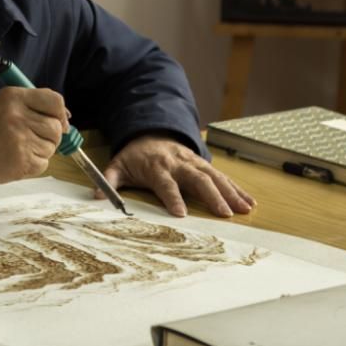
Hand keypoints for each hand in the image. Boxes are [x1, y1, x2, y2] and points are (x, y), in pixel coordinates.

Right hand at [0, 87, 68, 184]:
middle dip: (49, 135)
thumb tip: (66, 117)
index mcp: (15, 97)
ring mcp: (21, 140)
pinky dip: (34, 164)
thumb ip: (34, 104)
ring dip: (40, 150)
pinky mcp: (22, 162)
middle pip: (56, 127)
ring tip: (19, 148)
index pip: (54, 101)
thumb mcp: (5, 103)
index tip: (60, 122)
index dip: (61, 114)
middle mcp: (18, 117)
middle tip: (30, 138)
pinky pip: (44, 163)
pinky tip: (17, 159)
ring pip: (51, 147)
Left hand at [104, 134, 254, 217]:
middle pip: (197, 179)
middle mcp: (178, 162)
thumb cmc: (135, 156)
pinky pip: (221, 175)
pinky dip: (236, 187)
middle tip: (224, 214)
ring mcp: (193, 161)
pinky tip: (249, 201)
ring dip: (230, 193)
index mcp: (157, 166)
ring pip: (214, 176)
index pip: (166, 183)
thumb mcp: (118, 165)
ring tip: (244, 210)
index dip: (173, 198)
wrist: (150, 131)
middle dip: (212, 196)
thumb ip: (109, 180)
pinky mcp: (203, 163)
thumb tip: (96, 196)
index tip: (181, 214)